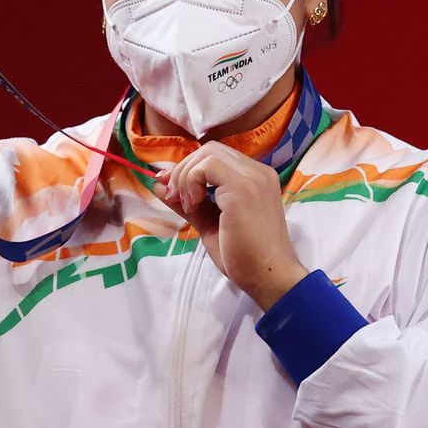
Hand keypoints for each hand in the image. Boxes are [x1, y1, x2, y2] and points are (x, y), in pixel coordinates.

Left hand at [153, 142, 307, 309]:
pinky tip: (194, 205)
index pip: (216, 157)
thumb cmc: (244, 257)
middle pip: (210, 150)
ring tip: (188, 205)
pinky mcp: (242, 188)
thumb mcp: (209, 223)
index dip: (189, 168)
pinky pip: (207, 166)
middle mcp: (258, 172)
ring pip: (207, 153)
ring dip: (187, 176)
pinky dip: (192, 182)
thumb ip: (187, 202)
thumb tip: (159, 184)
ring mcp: (252, 177)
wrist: (269, 278)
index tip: (171, 190)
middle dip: (184, 169)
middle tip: (175, 198)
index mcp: (255, 178)